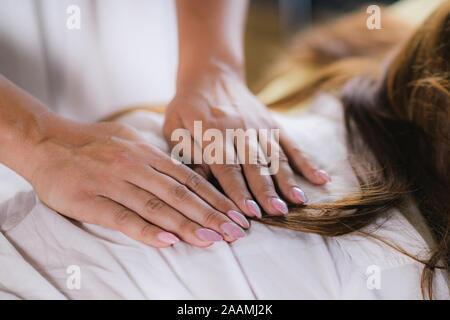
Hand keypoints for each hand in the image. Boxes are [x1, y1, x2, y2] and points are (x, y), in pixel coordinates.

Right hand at [28, 121, 248, 247]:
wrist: (47, 141)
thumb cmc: (92, 143)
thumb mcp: (130, 140)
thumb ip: (156, 159)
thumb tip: (184, 173)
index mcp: (148, 154)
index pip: (190, 179)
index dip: (216, 198)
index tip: (236, 214)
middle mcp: (136, 167)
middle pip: (181, 195)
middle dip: (212, 215)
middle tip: (235, 232)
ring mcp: (114, 183)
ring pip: (157, 206)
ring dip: (187, 225)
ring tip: (212, 240)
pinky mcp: (91, 200)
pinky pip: (122, 217)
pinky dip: (146, 230)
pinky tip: (167, 241)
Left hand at [163, 63, 330, 217]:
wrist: (211, 74)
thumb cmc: (188, 106)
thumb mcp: (174, 125)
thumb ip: (185, 150)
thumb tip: (203, 177)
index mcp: (211, 132)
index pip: (226, 166)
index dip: (238, 190)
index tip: (247, 212)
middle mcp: (239, 130)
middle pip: (255, 164)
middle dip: (266, 190)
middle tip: (276, 212)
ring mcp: (259, 126)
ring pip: (276, 156)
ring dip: (288, 179)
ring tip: (299, 201)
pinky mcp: (272, 124)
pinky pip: (291, 144)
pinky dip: (306, 162)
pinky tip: (321, 179)